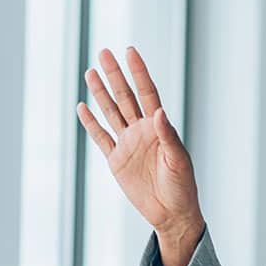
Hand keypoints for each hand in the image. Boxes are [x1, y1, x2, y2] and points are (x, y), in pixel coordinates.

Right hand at [75, 47, 203, 265]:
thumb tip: (158, 112)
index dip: (139, 73)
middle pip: (125, 97)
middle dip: (115, 75)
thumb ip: (168, 136)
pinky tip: (83, 107)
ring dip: (100, 93)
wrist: (172, 214)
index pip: (147, 93)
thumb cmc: (182, 187)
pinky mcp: (116, 161)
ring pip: (111, 112)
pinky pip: (100, 138)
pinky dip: (91, 123)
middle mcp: (142, 131)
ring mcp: (127, 144)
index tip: (130, 51)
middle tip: (103, 52)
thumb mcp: (178, 161)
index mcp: (159, 128)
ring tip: (90, 71)